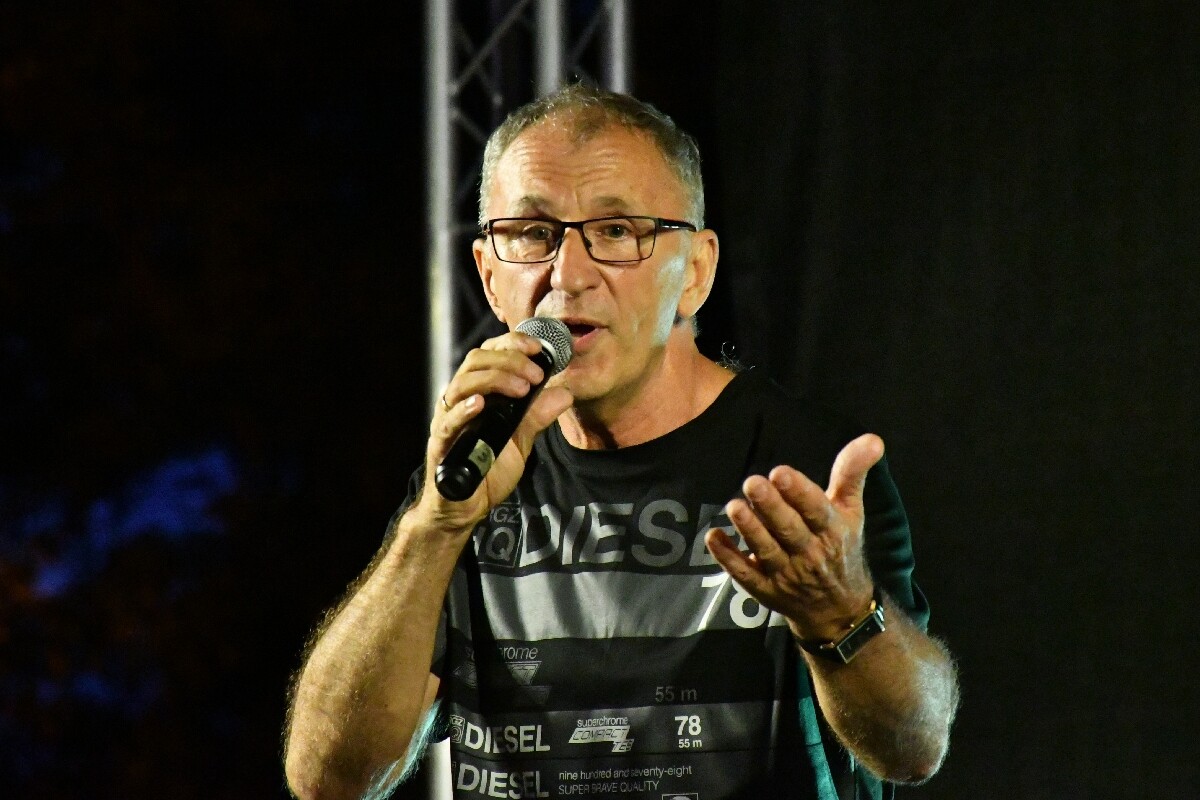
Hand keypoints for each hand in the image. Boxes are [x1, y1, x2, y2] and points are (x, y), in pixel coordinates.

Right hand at [414, 330, 573, 532]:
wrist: (467, 506)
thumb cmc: (488, 468)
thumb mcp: (521, 439)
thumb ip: (538, 415)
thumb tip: (565, 394)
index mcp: (478, 392)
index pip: (489, 353)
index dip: (512, 344)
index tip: (539, 349)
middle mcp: (459, 400)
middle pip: (475, 361)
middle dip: (509, 360)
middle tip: (536, 375)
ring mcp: (447, 420)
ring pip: (461, 384)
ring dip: (494, 379)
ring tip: (521, 389)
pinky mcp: (441, 445)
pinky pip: (447, 423)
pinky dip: (463, 410)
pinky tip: (481, 404)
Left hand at [705, 433, 884, 641]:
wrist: (840, 611)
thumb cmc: (841, 549)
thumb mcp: (851, 511)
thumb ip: (852, 473)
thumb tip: (873, 439)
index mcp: (832, 531)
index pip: (816, 511)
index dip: (799, 492)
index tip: (780, 472)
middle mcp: (811, 554)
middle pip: (789, 530)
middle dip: (771, 507)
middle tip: (752, 483)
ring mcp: (787, 575)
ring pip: (767, 552)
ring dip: (750, 530)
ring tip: (734, 506)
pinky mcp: (766, 591)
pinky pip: (745, 576)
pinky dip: (728, 559)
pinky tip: (713, 538)